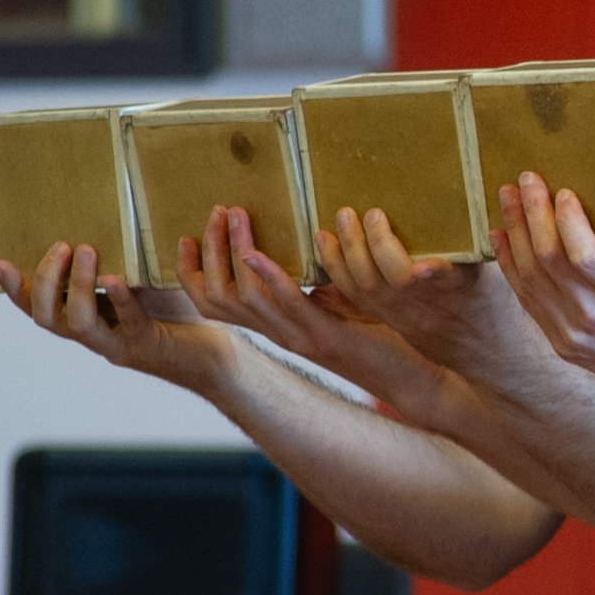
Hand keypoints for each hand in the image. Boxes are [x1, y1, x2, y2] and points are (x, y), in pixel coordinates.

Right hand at [0, 243, 234, 395]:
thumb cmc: (175, 311)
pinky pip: (126, 324)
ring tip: (88, 252)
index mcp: (85, 318)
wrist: (216, 350)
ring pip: (78, 323)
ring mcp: (116, 344)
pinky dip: (120, 300)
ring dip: (78, 284)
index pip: (37, 307)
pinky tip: (117, 280)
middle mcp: (93, 335)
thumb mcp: (139, 277)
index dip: (15, 289)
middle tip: (63, 247)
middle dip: (47, 280)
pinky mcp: (145, 346)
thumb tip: (102, 211)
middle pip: (47, 317)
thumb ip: (117, 257)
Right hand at [176, 206, 455, 417]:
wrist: (410, 381)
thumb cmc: (377, 341)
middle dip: (211, 253)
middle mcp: (280, 335)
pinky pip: (290, 305)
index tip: (184, 238)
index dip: (193, 274)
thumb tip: (305, 249)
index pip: (216, 305)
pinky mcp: (327, 337)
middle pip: (221, 298)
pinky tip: (257, 254)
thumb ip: (314, 287)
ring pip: (248, 299)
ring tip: (234, 217)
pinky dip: (270, 278)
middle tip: (215, 213)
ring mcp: (300, 338)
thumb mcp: (335, 308)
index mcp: (278, 328)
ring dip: (236, 253)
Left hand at [316, 204, 557, 383]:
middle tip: (362, 212)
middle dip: (367, 246)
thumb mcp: (493, 273)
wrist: (484, 355)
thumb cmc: (492, 305)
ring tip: (335, 224)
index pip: (433, 277)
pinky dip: (334, 271)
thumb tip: (493, 192)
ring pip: (363, 291)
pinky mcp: (387, 318)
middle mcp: (424, 306)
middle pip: (387, 281)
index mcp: (455, 291)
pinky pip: (353, 297)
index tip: (384, 222)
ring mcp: (401, 316)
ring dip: (342, 256)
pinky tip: (325, 246)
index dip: (411, 261)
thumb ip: (482, 241)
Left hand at [490, 174, 594, 410]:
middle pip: (548, 259)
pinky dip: (511, 265)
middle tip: (526, 180)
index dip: (567, 219)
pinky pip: (528, 300)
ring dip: (515, 233)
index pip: (584, 254)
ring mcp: (573, 334)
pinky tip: (502, 238)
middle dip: (532, 213)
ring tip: (508, 199)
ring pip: (531, 277)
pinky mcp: (561, 344)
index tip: (562, 192)